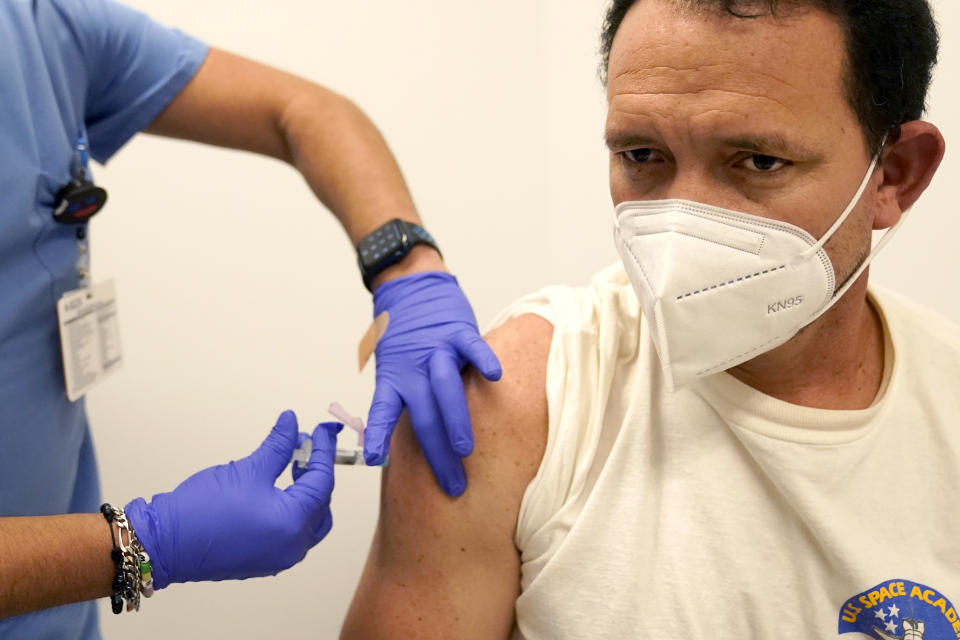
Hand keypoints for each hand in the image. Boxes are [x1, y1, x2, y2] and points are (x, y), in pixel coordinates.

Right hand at [125, 411, 339, 588]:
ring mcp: (278, 557)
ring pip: (309, 521)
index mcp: (293, 524)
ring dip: (306, 493)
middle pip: (321, 504)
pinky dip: (292, 510)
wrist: (164, 543)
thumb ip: (278, 445)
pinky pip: (291, 533)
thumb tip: (292, 422)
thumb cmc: (203, 509)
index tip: (322, 430)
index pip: (322, 482)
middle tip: (305, 446)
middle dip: (317, 473)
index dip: (323, 452)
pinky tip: (278, 489)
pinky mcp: (263, 560)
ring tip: (292, 465)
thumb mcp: (247, 469)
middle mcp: (292, 547)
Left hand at [363, 272, 501, 495]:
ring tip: (465, 448)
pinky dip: (483, 360)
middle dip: (438, 454)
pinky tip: (496, 376)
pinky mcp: (459, 331)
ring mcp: (436, 349)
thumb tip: (420, 443)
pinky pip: (472, 347)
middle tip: (452, 484)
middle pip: (423, 416)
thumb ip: (409, 400)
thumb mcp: (397, 369)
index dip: (378, 436)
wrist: (412, 289)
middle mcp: (413, 368)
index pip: (383, 412)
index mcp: (394, 379)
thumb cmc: (408, 338)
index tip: (376, 461)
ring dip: (454, 419)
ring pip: (444, 388)